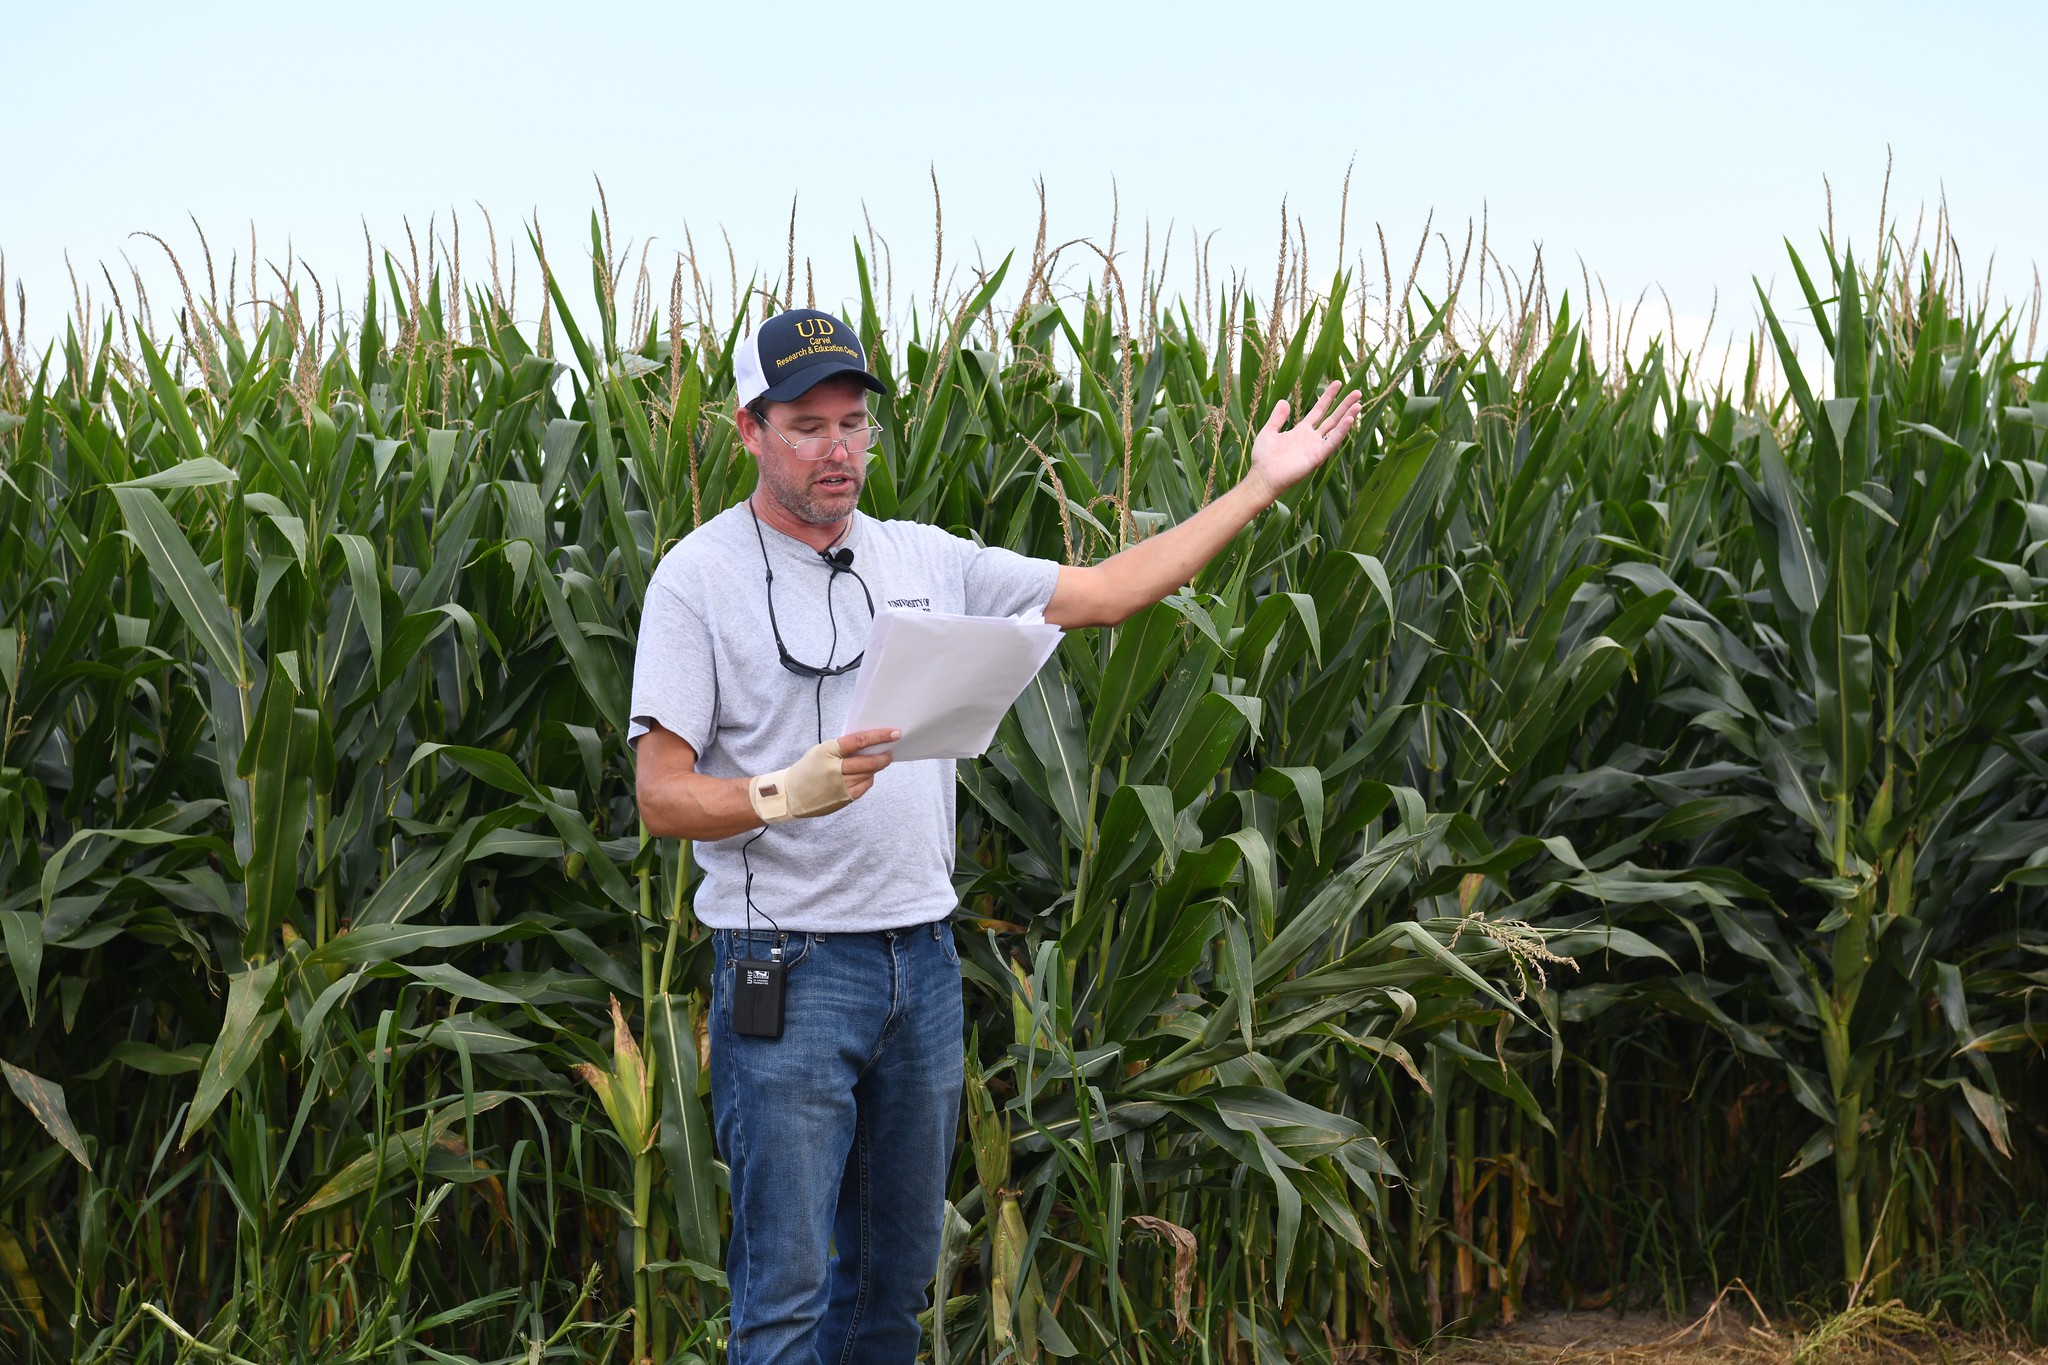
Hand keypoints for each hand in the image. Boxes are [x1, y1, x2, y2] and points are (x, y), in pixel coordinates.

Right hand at [747, 728, 900, 823]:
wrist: (791, 794)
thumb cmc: (808, 768)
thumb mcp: (821, 751)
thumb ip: (843, 749)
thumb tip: (869, 746)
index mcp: (828, 751)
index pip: (859, 740)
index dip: (879, 736)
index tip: (894, 734)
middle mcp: (835, 769)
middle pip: (867, 762)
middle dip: (883, 757)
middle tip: (890, 753)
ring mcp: (840, 786)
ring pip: (868, 775)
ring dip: (876, 768)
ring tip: (878, 762)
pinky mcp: (843, 798)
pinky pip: (864, 787)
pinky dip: (868, 779)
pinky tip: (866, 775)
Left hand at [1246, 380, 1362, 501]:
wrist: (1263, 477)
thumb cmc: (1263, 458)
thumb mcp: (1269, 432)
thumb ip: (1277, 418)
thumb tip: (1283, 401)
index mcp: (1301, 431)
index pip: (1319, 410)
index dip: (1328, 397)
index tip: (1337, 383)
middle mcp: (1311, 438)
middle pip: (1332, 417)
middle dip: (1344, 404)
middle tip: (1357, 392)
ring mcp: (1315, 447)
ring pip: (1335, 428)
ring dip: (1347, 416)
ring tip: (1358, 404)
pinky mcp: (1317, 457)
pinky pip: (1331, 442)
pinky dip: (1341, 432)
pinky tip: (1349, 420)